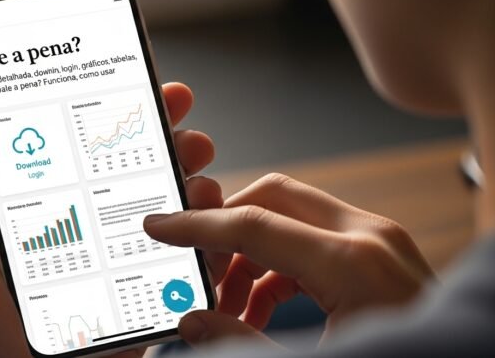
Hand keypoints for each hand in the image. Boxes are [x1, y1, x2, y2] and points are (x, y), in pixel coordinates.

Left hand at [0, 83, 224, 357]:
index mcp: (27, 213)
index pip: (67, 148)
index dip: (98, 111)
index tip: (126, 79)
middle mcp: (73, 231)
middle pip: (121, 170)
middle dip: (155, 134)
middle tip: (176, 109)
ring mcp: (108, 264)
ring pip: (156, 208)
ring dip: (183, 176)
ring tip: (195, 163)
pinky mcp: (134, 299)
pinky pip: (174, 260)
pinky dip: (199, 234)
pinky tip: (205, 215)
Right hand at [143, 173, 434, 348]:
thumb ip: (243, 343)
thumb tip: (193, 321)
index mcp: (354, 264)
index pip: (253, 223)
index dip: (197, 226)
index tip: (161, 225)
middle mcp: (369, 238)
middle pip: (273, 197)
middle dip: (224, 228)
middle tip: (198, 269)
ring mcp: (379, 241)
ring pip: (290, 215)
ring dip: (249, 253)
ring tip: (227, 306)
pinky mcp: (379, 253)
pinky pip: (312, 240)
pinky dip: (277, 265)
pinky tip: (257, 308)